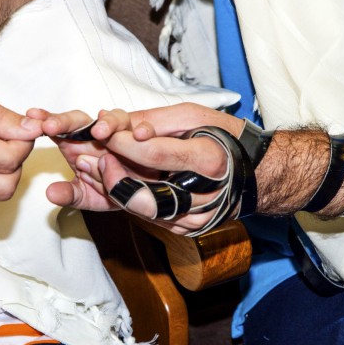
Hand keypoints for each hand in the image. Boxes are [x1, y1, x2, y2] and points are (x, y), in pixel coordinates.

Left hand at [28, 108, 158, 211]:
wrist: (141, 194)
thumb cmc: (111, 190)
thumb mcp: (87, 197)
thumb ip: (70, 194)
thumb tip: (50, 193)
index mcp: (78, 144)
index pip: (59, 128)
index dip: (46, 122)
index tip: (32, 118)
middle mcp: (98, 135)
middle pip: (80, 119)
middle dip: (66, 121)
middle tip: (51, 126)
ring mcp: (122, 134)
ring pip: (115, 118)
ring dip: (108, 122)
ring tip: (100, 132)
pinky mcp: (144, 138)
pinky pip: (146, 129)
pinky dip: (145, 129)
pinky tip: (140, 135)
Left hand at [34, 103, 244, 234]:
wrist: (255, 174)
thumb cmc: (223, 137)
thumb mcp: (194, 116)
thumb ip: (154, 120)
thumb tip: (114, 121)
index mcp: (211, 160)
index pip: (158, 154)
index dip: (124, 143)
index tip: (99, 130)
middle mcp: (205, 195)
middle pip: (146, 194)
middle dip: (111, 175)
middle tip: (88, 158)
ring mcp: (197, 218)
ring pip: (144, 211)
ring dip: (113, 191)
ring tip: (92, 169)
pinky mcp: (188, 228)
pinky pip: (150, 218)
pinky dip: (128, 202)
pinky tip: (112, 184)